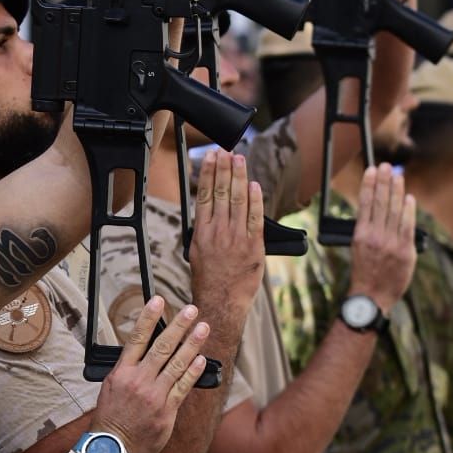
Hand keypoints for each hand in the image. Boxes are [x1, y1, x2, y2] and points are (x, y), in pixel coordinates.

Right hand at [90, 297, 208, 452]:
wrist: (111, 450)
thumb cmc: (109, 419)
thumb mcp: (110, 388)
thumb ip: (128, 370)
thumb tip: (144, 352)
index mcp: (122, 372)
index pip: (136, 338)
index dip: (149, 318)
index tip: (159, 300)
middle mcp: (138, 380)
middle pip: (162, 347)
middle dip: (178, 326)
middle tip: (191, 310)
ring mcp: (154, 396)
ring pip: (176, 364)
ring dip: (192, 344)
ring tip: (202, 328)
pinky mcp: (166, 412)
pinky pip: (183, 388)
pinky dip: (193, 372)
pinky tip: (201, 360)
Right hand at [189, 150, 264, 316]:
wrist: (221, 302)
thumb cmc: (209, 279)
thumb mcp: (196, 251)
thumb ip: (203, 228)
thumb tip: (206, 208)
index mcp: (202, 232)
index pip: (205, 194)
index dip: (209, 173)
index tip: (211, 157)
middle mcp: (219, 232)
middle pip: (222, 192)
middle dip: (225, 169)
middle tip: (227, 151)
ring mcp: (237, 238)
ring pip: (238, 200)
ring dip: (239, 177)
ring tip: (240, 159)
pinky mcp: (254, 246)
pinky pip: (255, 218)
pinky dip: (255, 200)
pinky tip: (254, 186)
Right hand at [347, 164, 415, 310]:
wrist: (372, 296)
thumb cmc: (365, 272)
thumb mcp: (358, 248)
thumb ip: (367, 229)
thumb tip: (377, 208)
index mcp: (360, 234)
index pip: (366, 202)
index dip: (370, 184)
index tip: (372, 170)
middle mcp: (375, 236)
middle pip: (381, 202)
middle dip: (384, 181)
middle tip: (387, 166)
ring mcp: (391, 243)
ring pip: (395, 210)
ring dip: (397, 190)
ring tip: (398, 176)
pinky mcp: (405, 251)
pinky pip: (408, 225)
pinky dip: (408, 210)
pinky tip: (408, 198)